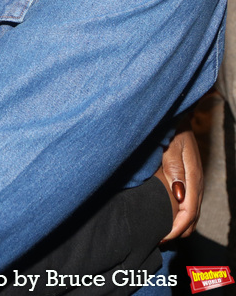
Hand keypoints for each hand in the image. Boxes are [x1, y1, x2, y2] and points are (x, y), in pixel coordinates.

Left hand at [158, 121, 202, 240]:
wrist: (179, 117)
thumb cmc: (173, 130)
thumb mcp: (171, 146)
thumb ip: (174, 169)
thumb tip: (179, 196)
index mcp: (193, 177)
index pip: (189, 212)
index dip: (176, 228)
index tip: (162, 236)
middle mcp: (197, 183)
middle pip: (193, 218)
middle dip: (177, 231)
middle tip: (159, 238)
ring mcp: (195, 182)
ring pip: (193, 213)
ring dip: (179, 226)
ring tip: (162, 232)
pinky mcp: (191, 180)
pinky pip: (190, 204)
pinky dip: (181, 216)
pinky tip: (168, 216)